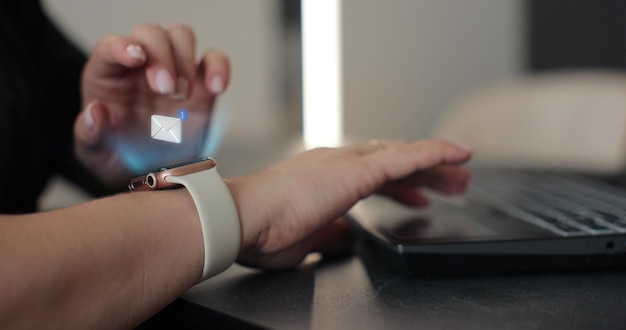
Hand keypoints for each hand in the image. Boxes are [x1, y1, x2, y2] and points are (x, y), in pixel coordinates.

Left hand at [73, 23, 230, 186]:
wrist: (154, 179)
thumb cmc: (121, 160)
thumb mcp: (95, 154)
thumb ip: (89, 134)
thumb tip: (95, 112)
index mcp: (110, 77)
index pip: (111, 47)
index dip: (122, 46)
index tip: (135, 56)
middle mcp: (142, 68)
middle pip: (151, 34)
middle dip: (161, 56)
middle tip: (165, 88)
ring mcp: (174, 73)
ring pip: (181, 37)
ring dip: (185, 60)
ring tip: (183, 96)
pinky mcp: (202, 87)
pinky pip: (214, 61)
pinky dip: (219, 68)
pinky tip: (217, 87)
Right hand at [226, 139, 471, 268]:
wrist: (240, 216)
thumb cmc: (261, 228)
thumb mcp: (307, 237)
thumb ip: (329, 235)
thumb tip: (345, 238)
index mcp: (324, 175)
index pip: (371, 173)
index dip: (399, 183)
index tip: (418, 194)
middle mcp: (337, 161)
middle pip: (393, 160)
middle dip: (425, 172)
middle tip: (452, 183)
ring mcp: (347, 162)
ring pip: (404, 156)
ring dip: (436, 165)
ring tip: (462, 175)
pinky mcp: (357, 171)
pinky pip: (406, 157)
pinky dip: (434, 153)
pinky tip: (457, 155)